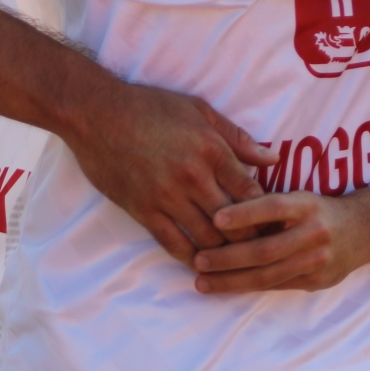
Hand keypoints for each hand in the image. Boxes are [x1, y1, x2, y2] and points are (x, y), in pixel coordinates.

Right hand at [67, 84, 279, 264]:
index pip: (252, 193)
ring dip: (223, 254)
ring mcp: (166, 196)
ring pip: (207, 239)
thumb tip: (273, 159)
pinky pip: (173, 244)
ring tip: (233, 261)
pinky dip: (191, 259)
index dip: (266, 213)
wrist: (95, 113)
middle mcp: (193, 176)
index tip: (271, 223)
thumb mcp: (198, 110)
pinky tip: (199, 264)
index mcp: (211, 149)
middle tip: (258, 249)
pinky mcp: (143, 210)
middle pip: (234, 223)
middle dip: (250, 239)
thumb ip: (236, 137)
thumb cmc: (149, 106)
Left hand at [189, 188, 369, 292]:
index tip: (215, 218)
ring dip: (231, 280)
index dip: (244, 213)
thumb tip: (223, 210)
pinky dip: (248, 286)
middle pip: (266, 249)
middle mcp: (314, 233)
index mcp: (306, 204)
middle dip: (228, 257)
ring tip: (202, 281)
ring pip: (268, 275)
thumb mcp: (298, 196)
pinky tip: (226, 286)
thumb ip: (268, 205)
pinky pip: (276, 286)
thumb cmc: (317, 209)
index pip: (272, 207)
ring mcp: (317, 261)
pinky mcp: (316, 281)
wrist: (363, 230)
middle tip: (198, 259)